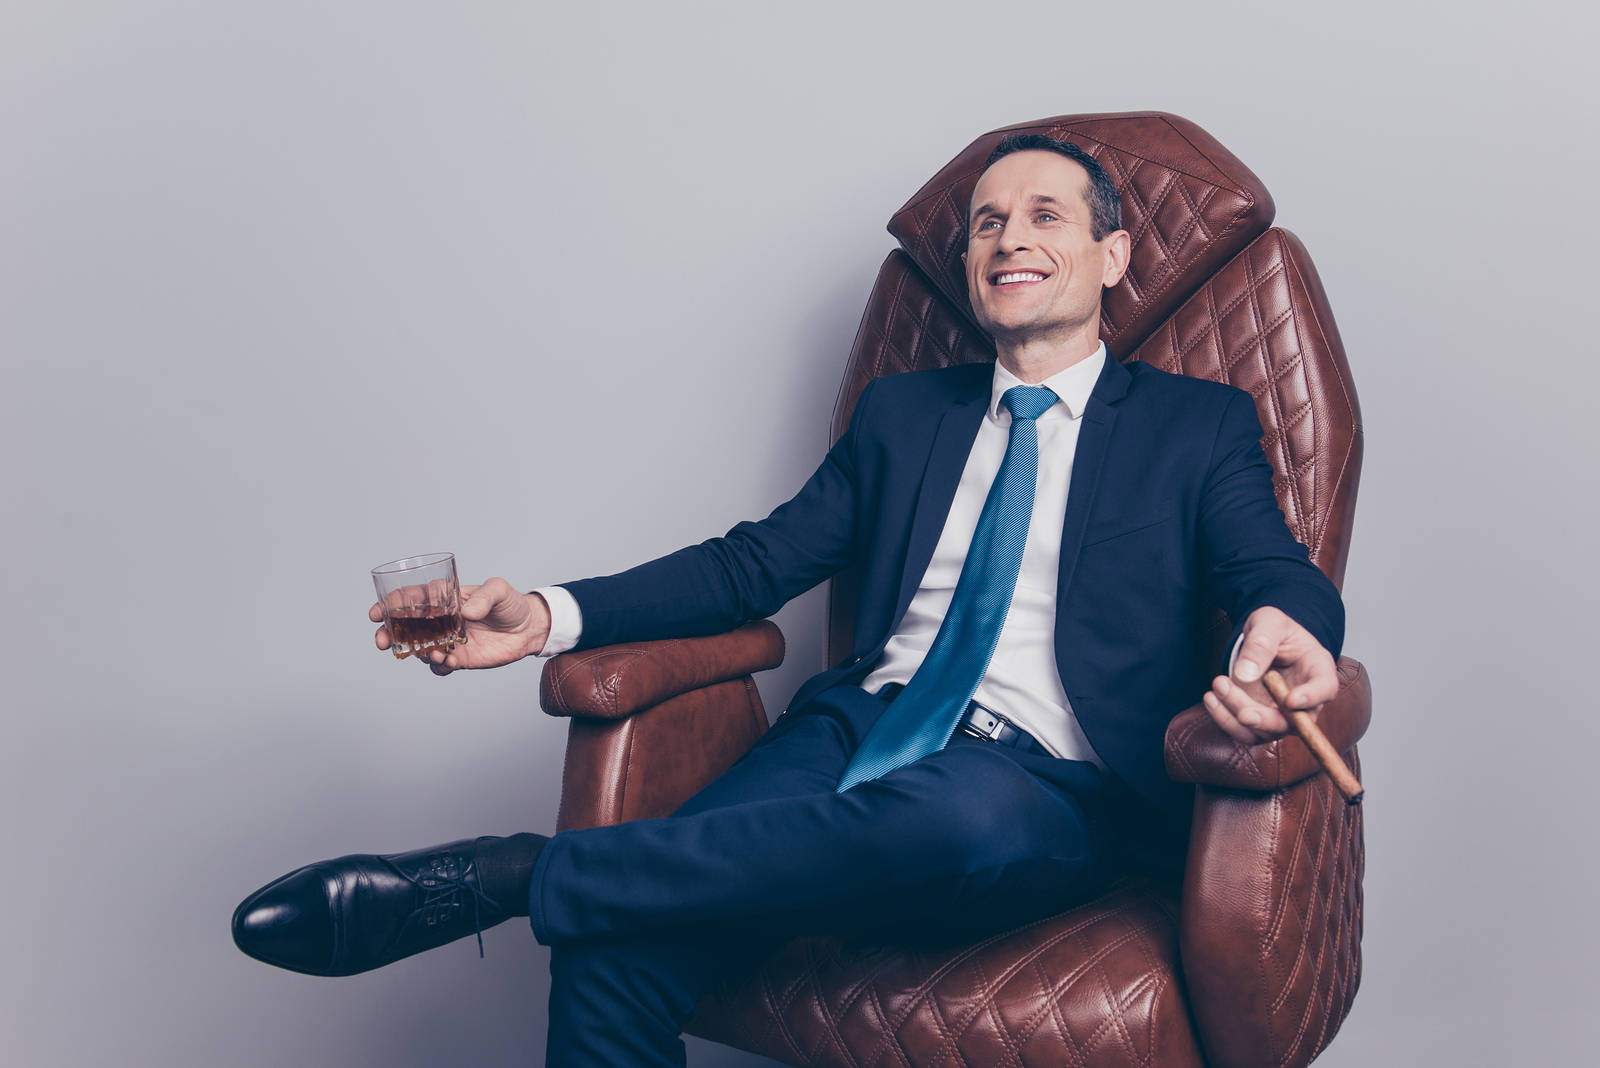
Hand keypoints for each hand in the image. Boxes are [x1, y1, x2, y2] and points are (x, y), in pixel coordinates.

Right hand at [370, 577, 550, 675]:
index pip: (411, 600)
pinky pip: (440, 666)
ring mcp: (447, 641)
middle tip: (381, 641)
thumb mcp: (499, 590)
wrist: (529, 628)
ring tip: (432, 654)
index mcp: (444, 599)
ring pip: (419, 649)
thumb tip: (466, 612)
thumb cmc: (510, 603)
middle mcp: (440, 621)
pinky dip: (439, 666)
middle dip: (389, 634)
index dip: (391, 605)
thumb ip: (484, 597)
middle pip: (406, 627)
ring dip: (417, 653)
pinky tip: (448, 662)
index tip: (378, 612)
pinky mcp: (459, 658)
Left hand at [1202, 606, 1338, 744]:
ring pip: (1267, 732)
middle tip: (1242, 712)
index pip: (1325, 689)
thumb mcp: (1268, 622)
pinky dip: (1226, 720)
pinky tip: (1211, 698)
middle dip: (1266, 720)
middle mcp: (1306, 698)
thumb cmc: (1273, 629)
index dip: (1311, 698)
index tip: (1291, 700)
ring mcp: (1284, 713)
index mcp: (1318, 668)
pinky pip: (1246, 732)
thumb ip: (1261, 643)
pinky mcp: (1261, 720)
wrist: (1261, 638)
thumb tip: (1246, 674)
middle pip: (1295, 722)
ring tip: (1218, 685)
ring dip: (1239, 717)